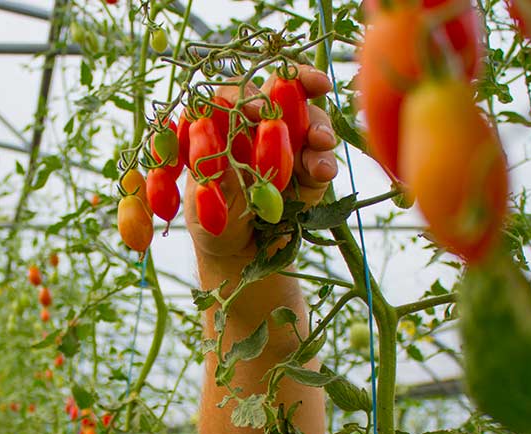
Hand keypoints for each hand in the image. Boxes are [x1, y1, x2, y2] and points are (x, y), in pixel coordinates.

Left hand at [184, 65, 338, 259]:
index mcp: (225, 125)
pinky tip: (322, 172)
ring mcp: (290, 143)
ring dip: (319, 124)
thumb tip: (231, 163)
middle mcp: (259, 125)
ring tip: (321, 141)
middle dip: (301, 81)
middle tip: (317, 85)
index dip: (246, 95)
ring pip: (310, 117)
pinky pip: (323, 156)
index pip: (234, 93)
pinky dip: (325, 160)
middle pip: (281, 87)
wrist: (242, 254)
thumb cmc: (213, 223)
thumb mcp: (205, 206)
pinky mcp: (312, 168)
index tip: (255, 111)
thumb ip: (219, 182)